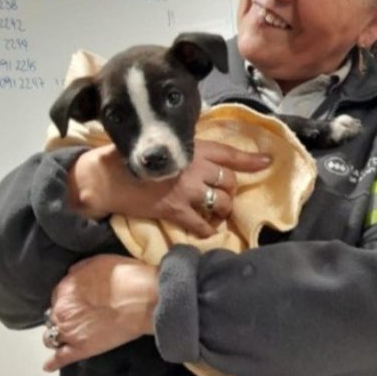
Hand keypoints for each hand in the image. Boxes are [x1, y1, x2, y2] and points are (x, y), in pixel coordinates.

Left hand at [43, 254, 157, 371]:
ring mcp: (69, 332)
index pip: (58, 297)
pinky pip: (60, 358)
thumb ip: (79, 271)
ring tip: (67, 338)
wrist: (141, 299)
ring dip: (57, 336)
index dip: (68, 300)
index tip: (78, 303)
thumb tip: (72, 275)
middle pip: (53, 317)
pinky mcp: (80, 350)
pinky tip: (49, 366)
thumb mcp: (97, 262)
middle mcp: (61, 311)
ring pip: (51, 337)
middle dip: (63, 317)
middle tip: (78, 319)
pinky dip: (53, 363)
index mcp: (65, 289)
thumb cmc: (124, 277)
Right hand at [67, 140, 270, 236]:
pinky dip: (208, 230)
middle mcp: (195, 168)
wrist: (108, 177)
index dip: (251, 160)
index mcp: (192, 148)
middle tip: (220, 195)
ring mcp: (187, 191)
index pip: (230, 154)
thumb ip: (184, 151)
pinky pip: (203, 225)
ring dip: (222, 209)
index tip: (268, 162)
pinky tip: (206, 230)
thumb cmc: (131, 157)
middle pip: (228, 181)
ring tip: (215, 212)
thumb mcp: (162, 145)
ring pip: (221, 203)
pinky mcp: (176, 211)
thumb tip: (201, 161)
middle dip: (228, 190)